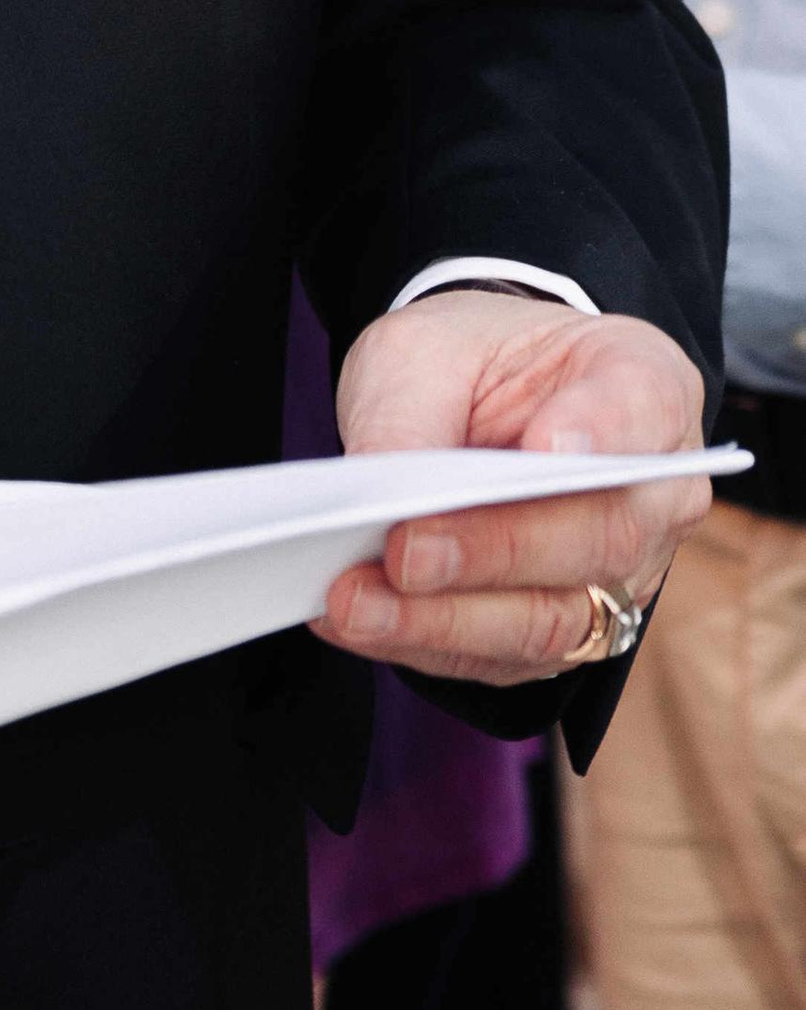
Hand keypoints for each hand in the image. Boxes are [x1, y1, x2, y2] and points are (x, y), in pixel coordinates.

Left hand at [316, 289, 709, 686]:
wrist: (469, 400)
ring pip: (554, 617)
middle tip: (403, 549)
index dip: (601, 430)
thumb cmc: (461, 365)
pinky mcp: (568, 634)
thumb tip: (378, 497)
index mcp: (644, 384)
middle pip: (600, 536)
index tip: (547, 447)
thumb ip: (413, 416)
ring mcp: (622, 576)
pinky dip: (425, 643)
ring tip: (355, 602)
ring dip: (446, 619)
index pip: (643, 405)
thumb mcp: (422, 351)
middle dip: (493, 550)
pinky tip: (359, 620)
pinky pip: (505, 658)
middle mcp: (653, 493)